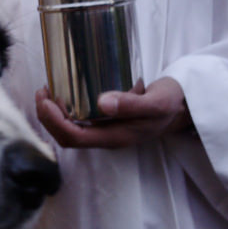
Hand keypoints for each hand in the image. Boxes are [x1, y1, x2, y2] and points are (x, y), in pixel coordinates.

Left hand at [35, 77, 192, 148]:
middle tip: (42, 91)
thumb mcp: (156, 102)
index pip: (73, 137)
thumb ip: (132, 104)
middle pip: (67, 136)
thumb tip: (102, 103)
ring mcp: (106, 130)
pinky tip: (64, 91)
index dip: (53, 121)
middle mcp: (107, 137)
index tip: (45, 98)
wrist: (185, 107)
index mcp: (115, 137)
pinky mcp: (107, 120)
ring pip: (70, 128)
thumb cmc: (171, 104)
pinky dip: (65, 108)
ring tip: (48, 90)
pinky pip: (78, 120)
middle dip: (48, 116)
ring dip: (53, 113)